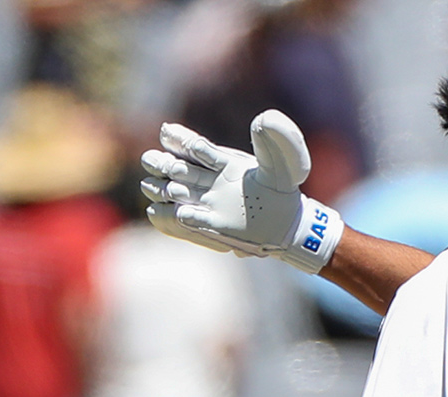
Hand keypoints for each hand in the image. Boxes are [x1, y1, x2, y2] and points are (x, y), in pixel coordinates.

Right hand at [139, 110, 342, 273]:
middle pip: (167, 164)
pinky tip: (175, 213)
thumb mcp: (287, 166)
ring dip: (160, 188)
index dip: (177, 138)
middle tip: (172, 167)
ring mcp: (200, 201)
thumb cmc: (283, 193)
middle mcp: (205, 178)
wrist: (286, 226)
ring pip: (163, 188)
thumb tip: (266, 119)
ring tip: (174, 191)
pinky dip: (167, 215)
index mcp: (221, 160)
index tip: (168, 133)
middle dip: (160, 162)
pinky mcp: (201, 223)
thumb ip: (279, 144)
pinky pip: (171, 218)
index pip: (191, 145)